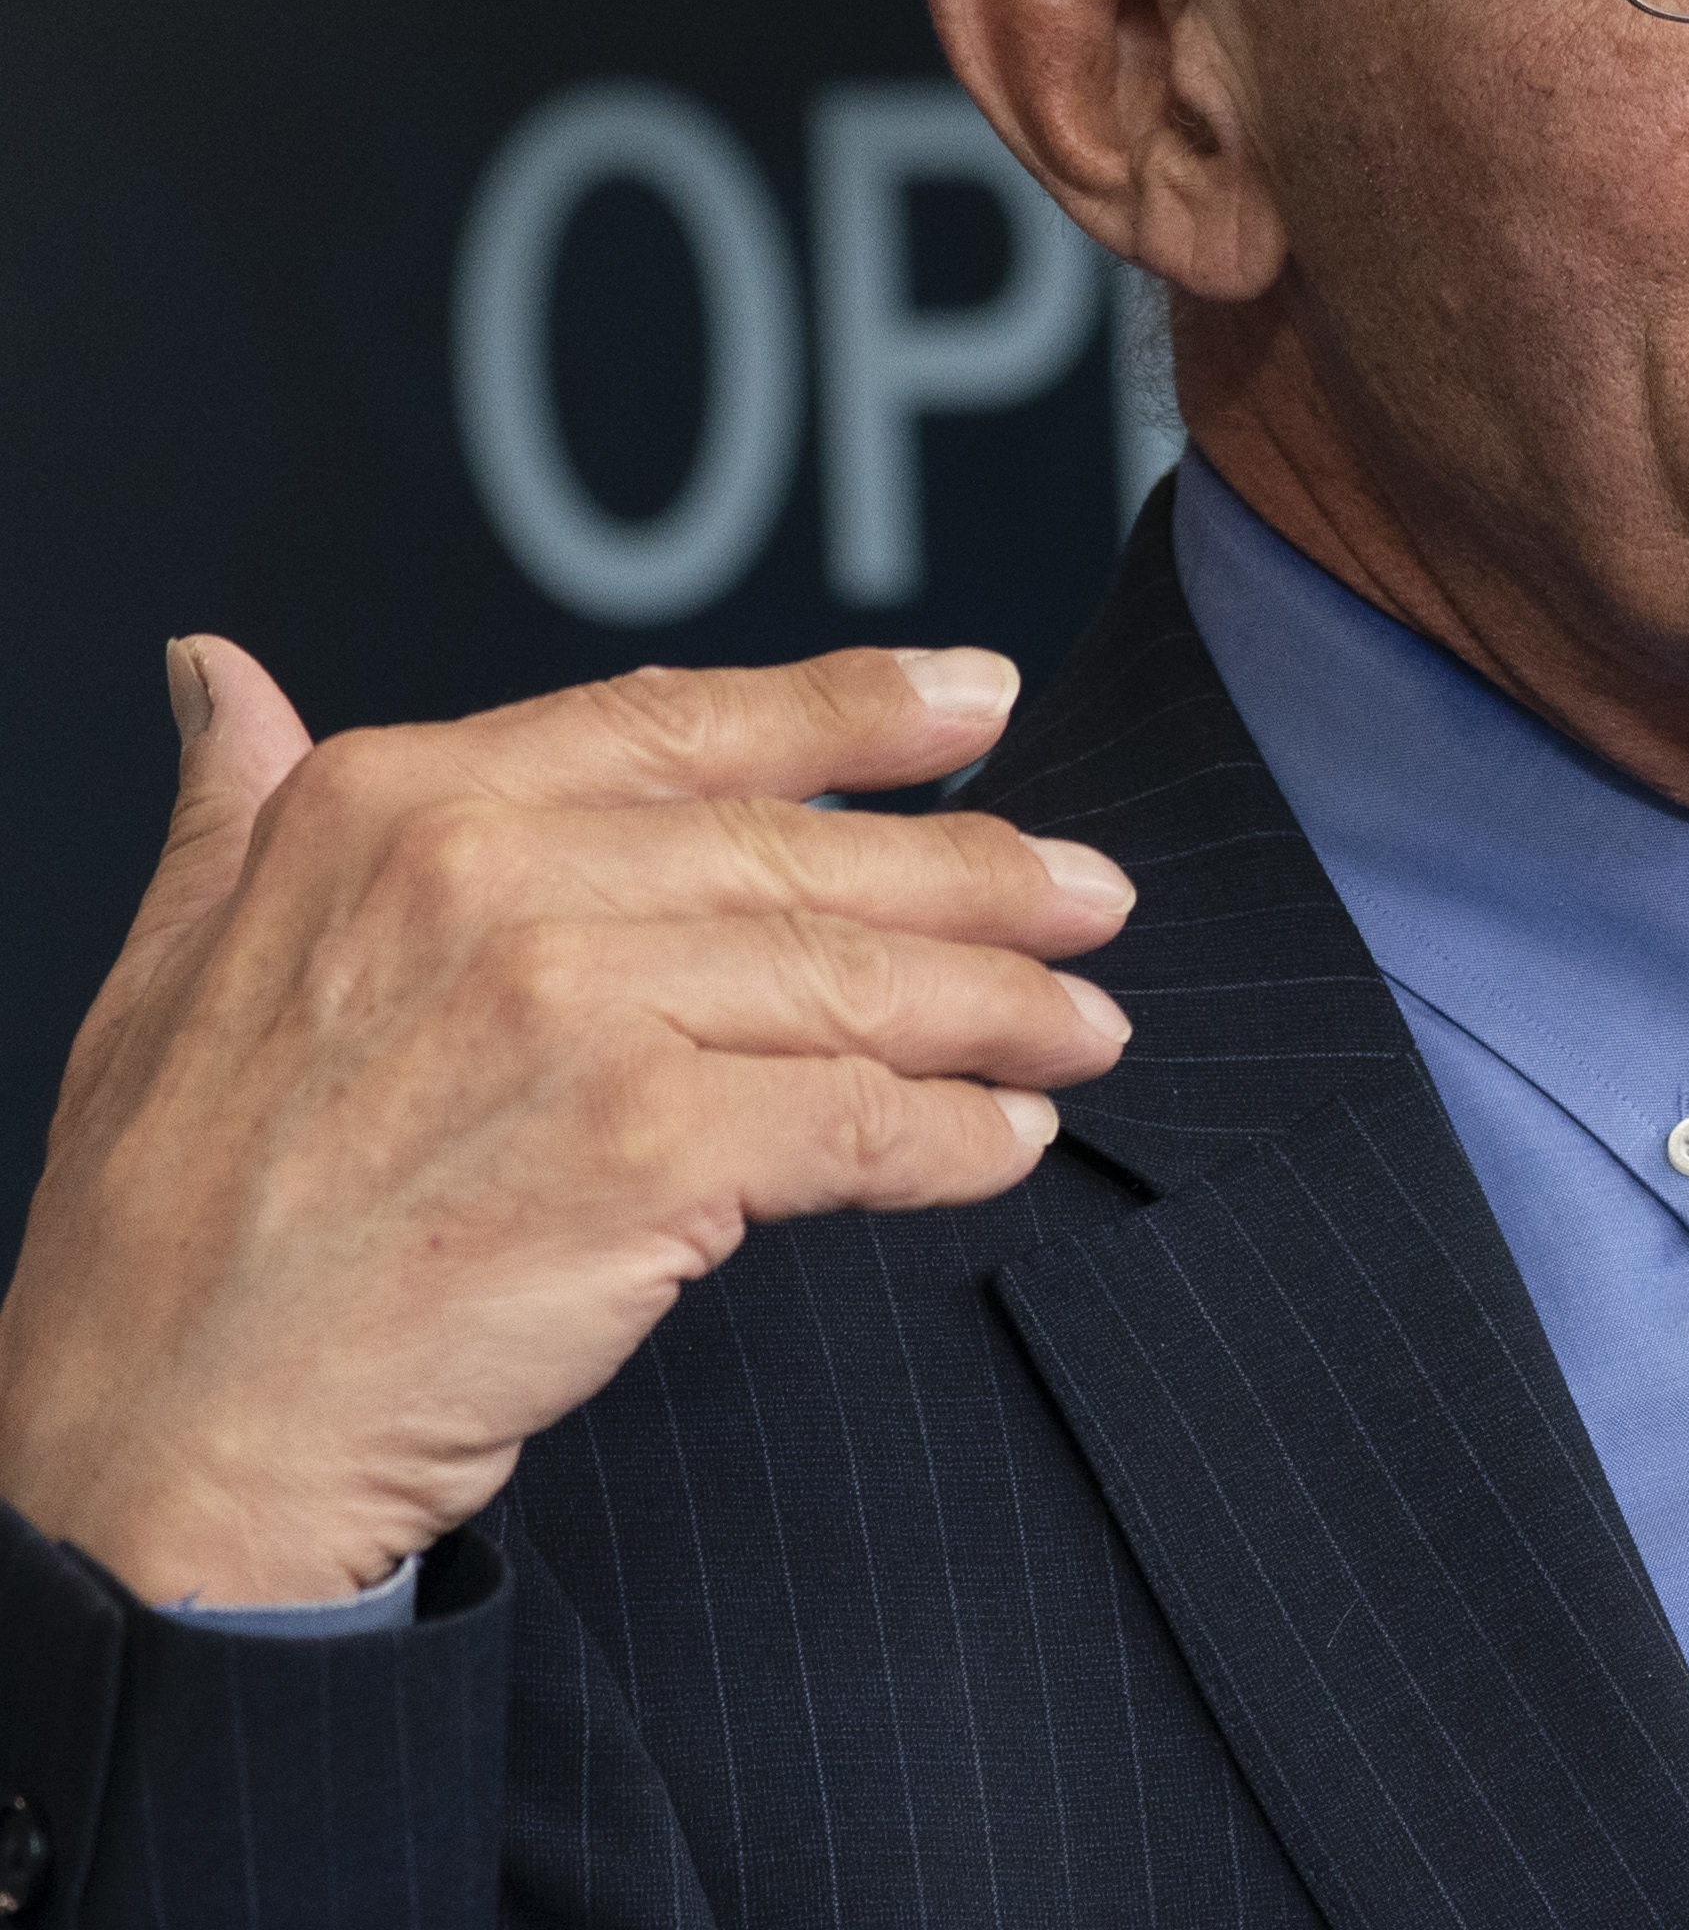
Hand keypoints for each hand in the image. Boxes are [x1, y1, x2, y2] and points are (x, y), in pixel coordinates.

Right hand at [0, 639, 1133, 1606]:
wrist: (156, 1447)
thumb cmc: (167, 1233)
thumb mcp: (168, 970)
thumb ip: (238, 808)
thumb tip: (225, 676)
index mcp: (393, 806)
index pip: (682, 726)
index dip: (856, 710)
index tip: (984, 698)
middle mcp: (489, 878)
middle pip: (805, 859)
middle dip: (982, 877)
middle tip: (1098, 896)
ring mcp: (574, 1009)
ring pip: (854, 986)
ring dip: (1001, 1006)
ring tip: (1086, 1023)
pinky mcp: (644, 1151)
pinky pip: (857, 1124)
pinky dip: (954, 1137)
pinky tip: (1008, 1140)